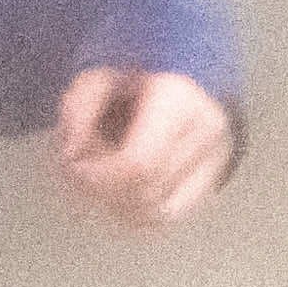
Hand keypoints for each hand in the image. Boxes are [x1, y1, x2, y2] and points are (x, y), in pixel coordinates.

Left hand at [56, 68, 234, 226]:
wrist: (178, 71)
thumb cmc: (133, 74)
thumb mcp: (94, 78)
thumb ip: (76, 111)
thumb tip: (72, 154)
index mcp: (178, 98)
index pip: (139, 165)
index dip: (99, 177)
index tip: (75, 166)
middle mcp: (205, 130)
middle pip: (144, 191)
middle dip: (102, 190)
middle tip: (81, 168)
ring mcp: (215, 157)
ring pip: (156, 212)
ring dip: (116, 205)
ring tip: (98, 178)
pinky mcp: (212, 178)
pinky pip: (167, 215)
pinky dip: (134, 212)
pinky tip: (116, 192)